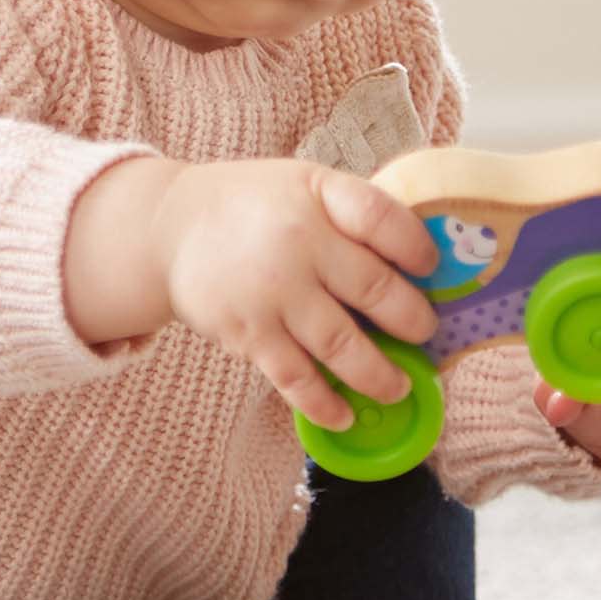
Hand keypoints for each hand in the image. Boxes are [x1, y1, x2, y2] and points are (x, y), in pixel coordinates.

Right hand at [150, 160, 442, 431]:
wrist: (169, 227)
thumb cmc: (253, 206)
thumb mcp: (303, 183)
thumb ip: (352, 211)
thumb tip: (419, 261)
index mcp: (320, 196)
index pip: (382, 219)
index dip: (416, 247)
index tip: (431, 267)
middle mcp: (299, 244)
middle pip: (374, 289)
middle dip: (412, 321)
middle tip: (425, 335)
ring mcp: (273, 293)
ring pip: (341, 345)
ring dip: (379, 374)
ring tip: (398, 387)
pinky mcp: (248, 334)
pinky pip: (296, 378)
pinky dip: (324, 403)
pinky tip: (343, 415)